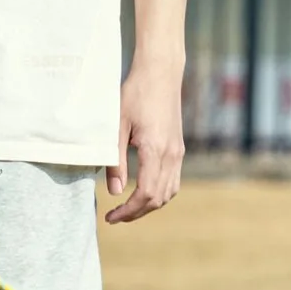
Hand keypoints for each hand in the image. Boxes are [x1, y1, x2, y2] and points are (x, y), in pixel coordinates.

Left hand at [105, 58, 184, 224]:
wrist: (160, 73)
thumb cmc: (135, 94)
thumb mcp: (117, 126)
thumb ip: (116, 161)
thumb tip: (115, 192)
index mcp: (155, 150)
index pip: (145, 194)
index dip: (128, 211)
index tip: (111, 217)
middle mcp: (171, 155)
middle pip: (157, 199)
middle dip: (136, 213)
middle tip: (116, 217)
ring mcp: (178, 153)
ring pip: (168, 194)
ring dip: (149, 206)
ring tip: (128, 209)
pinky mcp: (179, 150)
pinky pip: (173, 182)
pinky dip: (159, 194)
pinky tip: (144, 194)